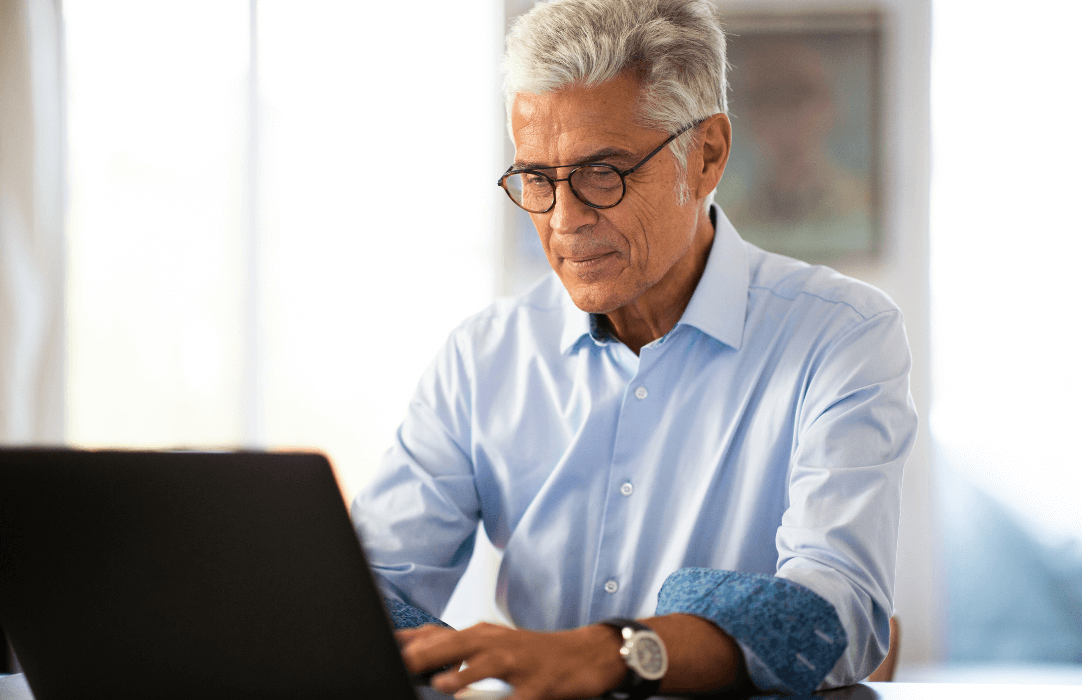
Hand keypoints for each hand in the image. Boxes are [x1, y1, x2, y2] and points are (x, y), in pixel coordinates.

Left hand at [397, 622, 625, 699]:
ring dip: (465, 674)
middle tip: (402, 664)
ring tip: (441, 683)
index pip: (439, 634)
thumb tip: (413, 647)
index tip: (384, 647)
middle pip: (458, 644)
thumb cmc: (533, 652)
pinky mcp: (541, 684)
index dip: (411, 642)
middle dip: (429, 655)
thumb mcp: (493, 643)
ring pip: (489, 665)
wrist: (586, 653)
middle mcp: (498, 644)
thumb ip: (455, 646)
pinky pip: (520, 697)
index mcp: (483, 635)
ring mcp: (521, 663)